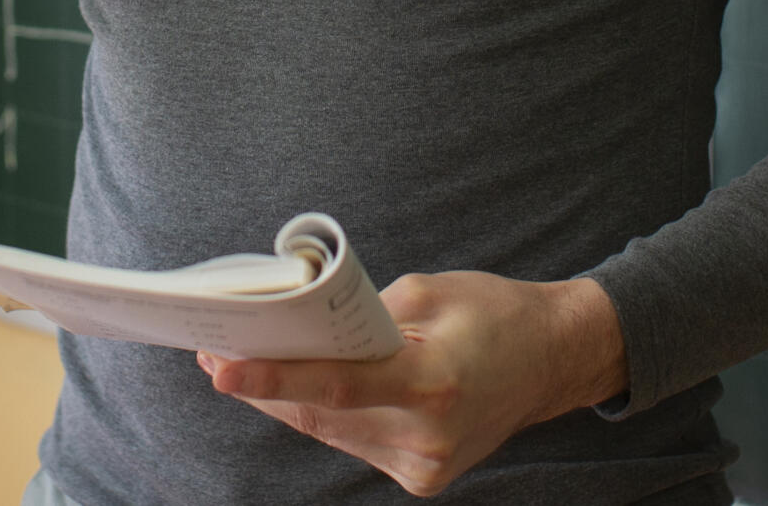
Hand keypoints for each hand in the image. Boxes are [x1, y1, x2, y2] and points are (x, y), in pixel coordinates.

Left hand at [198, 274, 625, 497]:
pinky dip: (324, 414)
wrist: (553, 360)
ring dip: (286, 401)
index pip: (337, 385)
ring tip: (240, 367)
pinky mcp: (422, 475)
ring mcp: (425, 466)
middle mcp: (427, 438)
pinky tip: (294, 388)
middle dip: (265, 384)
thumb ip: (363, 318)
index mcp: (434, 385)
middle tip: (215, 353)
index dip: (274, 377)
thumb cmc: (494, 313)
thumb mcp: (427, 292)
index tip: (222, 367)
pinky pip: (353, 440)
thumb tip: (302, 329)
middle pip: (322, 414)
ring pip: (330, 432)